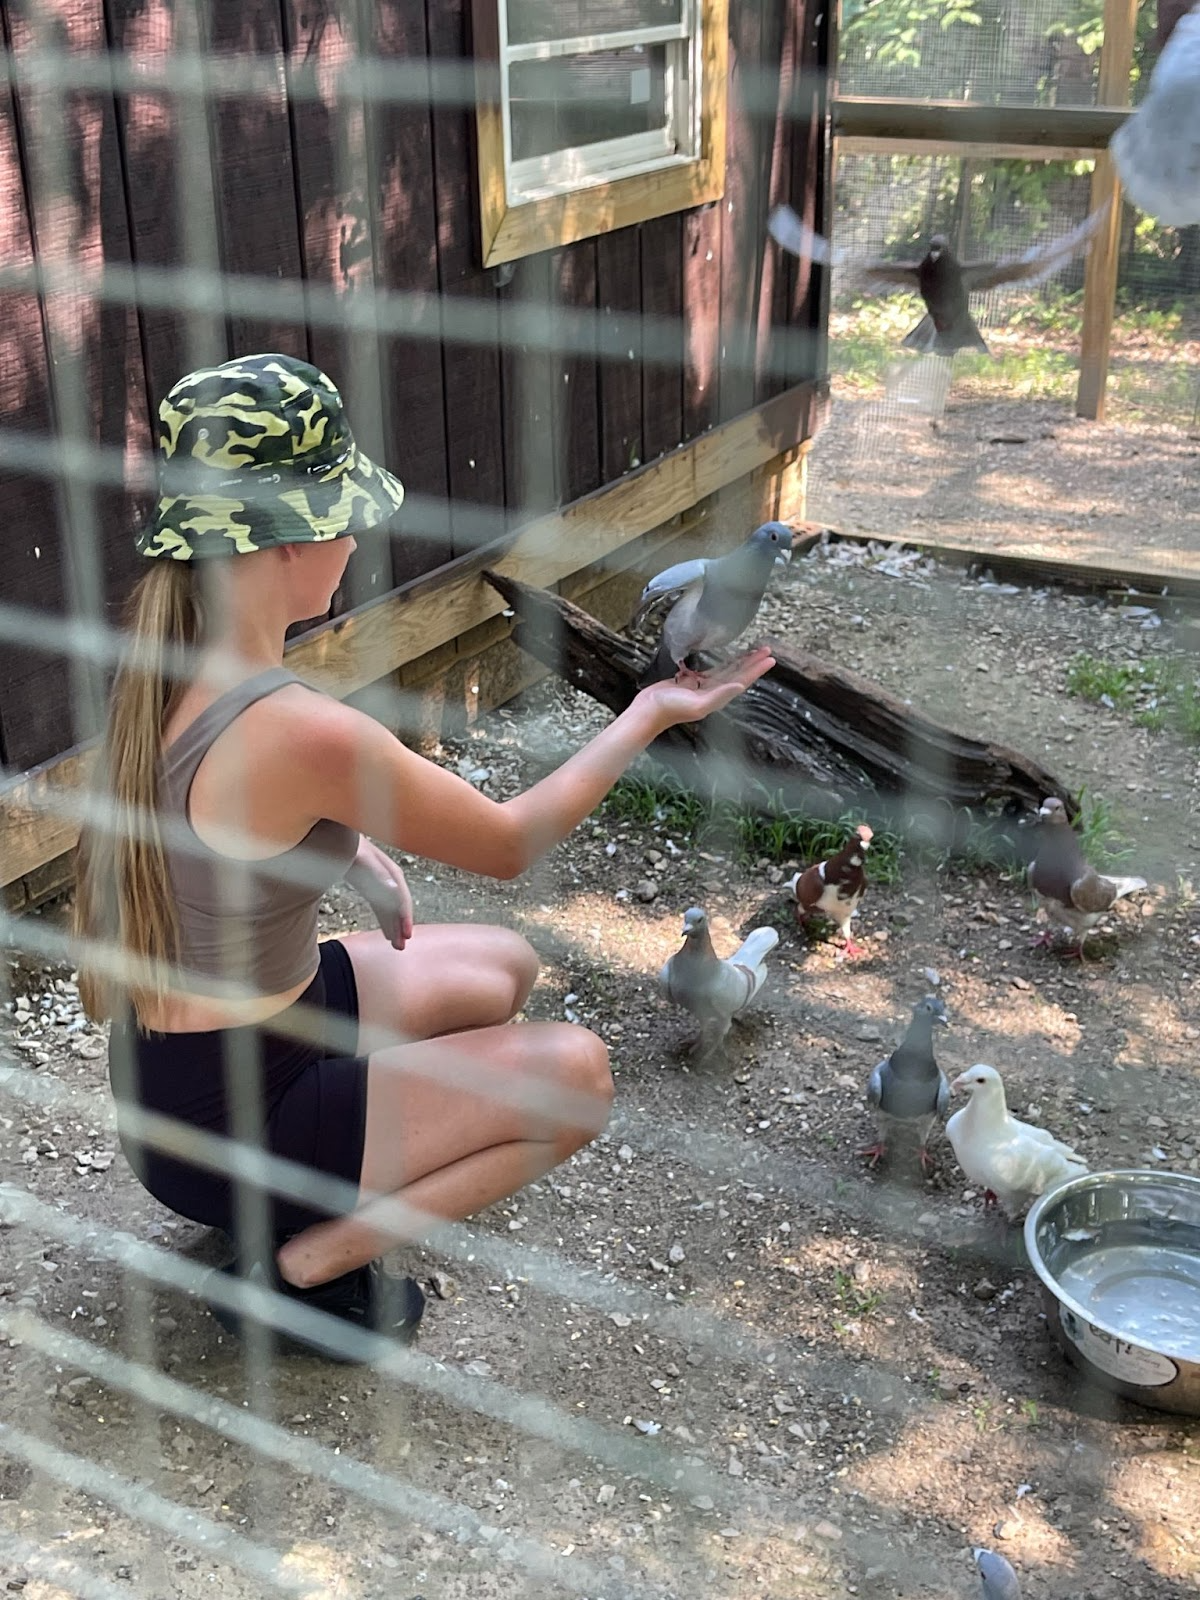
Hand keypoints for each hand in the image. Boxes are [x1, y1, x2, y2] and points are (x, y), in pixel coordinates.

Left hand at [345, 837, 413, 950]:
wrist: (330, 832)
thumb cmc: (345, 843)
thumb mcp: (359, 856)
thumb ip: (376, 871)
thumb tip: (394, 889)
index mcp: (386, 869)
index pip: (400, 896)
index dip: (404, 915)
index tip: (406, 934)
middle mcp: (386, 876)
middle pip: (397, 904)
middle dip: (400, 925)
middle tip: (401, 946)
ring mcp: (377, 880)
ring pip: (389, 907)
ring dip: (393, 925)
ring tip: (396, 945)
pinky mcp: (367, 883)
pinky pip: (380, 904)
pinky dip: (384, 918)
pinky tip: (386, 931)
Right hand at [634, 647, 774, 732]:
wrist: (648, 710)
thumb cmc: (670, 709)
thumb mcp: (697, 705)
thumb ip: (719, 696)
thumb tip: (740, 687)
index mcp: (717, 697)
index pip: (742, 680)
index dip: (756, 670)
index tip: (769, 659)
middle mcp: (713, 691)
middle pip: (738, 674)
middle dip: (752, 663)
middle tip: (766, 650)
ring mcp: (702, 686)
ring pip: (727, 671)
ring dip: (740, 661)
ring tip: (753, 651)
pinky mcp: (691, 681)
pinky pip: (712, 669)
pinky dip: (722, 663)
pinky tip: (727, 657)